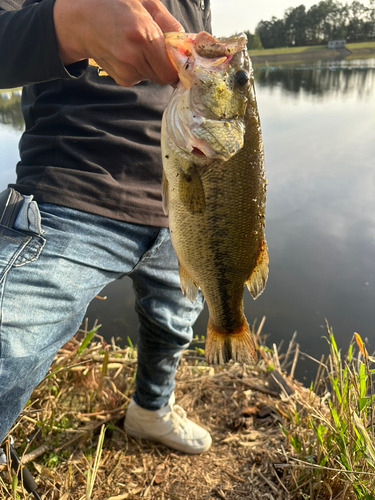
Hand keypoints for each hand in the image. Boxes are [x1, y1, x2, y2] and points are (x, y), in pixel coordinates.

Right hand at [53, 0, 183, 86]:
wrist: (81, 20)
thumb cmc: (114, 5)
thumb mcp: (145, 2)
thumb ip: (169, 24)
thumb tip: (186, 44)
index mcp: (142, 35)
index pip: (171, 70)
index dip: (177, 66)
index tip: (177, 58)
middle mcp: (133, 57)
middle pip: (164, 75)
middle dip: (164, 63)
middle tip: (155, 45)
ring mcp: (125, 70)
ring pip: (153, 76)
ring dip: (151, 64)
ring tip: (136, 45)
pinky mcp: (121, 79)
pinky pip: (141, 77)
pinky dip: (140, 68)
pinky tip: (128, 52)